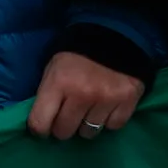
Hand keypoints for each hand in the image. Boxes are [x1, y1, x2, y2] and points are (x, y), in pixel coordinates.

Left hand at [28, 51, 147, 140]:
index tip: (44, 125)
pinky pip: (113, 127)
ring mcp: (106, 99)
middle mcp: (82, 95)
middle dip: (63, 125)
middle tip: (68, 114)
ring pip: (89, 133)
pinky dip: (108, 121)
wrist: (114, 34)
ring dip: (86, 124)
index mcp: (59, 83)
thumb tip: (42, 124)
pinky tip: (106, 107)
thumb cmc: (76, 53)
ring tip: (88, 109)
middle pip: (64, 132)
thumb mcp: (53, 68)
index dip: (40, 128)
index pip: (40, 123)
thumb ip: (47, 95)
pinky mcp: (127, 101)